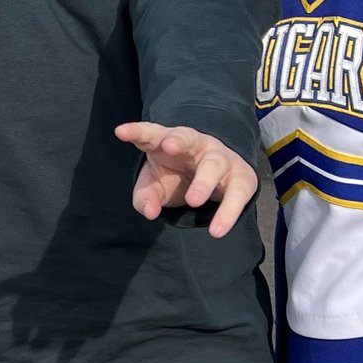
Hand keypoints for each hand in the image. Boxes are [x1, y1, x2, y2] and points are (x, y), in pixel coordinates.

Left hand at [113, 121, 257, 238]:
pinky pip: (237, 194)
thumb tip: (149, 212)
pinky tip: (217, 231)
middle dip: (179, 140)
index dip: (137, 131)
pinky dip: (228, 212)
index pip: (151, 133)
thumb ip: (145, 197)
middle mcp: (196, 145)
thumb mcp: (156, 187)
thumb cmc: (178, 177)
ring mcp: (220, 158)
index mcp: (168, 142)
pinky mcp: (241, 178)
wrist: (218, 178)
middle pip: (188, 137)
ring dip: (203, 181)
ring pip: (213, 165)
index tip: (121, 132)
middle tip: (169, 146)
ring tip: (193, 201)